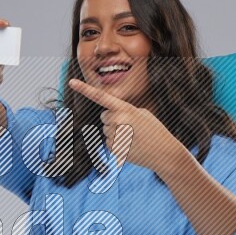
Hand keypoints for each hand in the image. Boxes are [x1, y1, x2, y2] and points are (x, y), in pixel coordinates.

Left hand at [67, 76, 183, 172]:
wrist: (163, 152)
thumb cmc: (154, 130)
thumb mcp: (141, 113)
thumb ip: (123, 110)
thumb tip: (108, 118)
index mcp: (124, 108)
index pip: (101, 97)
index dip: (84, 89)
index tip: (71, 82)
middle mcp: (117, 120)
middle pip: (104, 116)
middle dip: (114, 119)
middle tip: (131, 126)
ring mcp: (114, 135)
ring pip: (106, 129)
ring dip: (116, 132)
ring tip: (133, 136)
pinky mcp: (113, 149)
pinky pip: (108, 141)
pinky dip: (117, 143)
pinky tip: (130, 145)